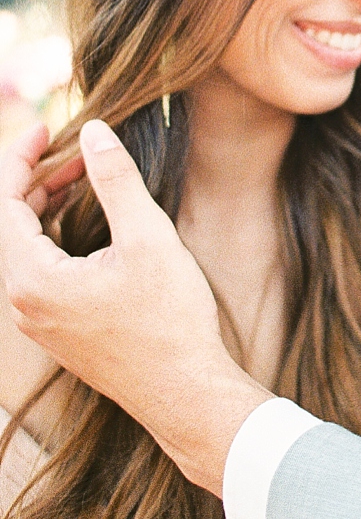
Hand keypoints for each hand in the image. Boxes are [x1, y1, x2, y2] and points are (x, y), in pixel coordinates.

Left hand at [0, 120, 271, 493]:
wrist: (184, 391)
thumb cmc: (168, 318)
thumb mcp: (147, 237)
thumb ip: (114, 179)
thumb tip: (93, 131)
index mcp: (32, 279)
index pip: (4, 203)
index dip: (21, 158)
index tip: (46, 127)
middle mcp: (23, 303)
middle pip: (9, 225)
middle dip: (37, 180)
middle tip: (72, 151)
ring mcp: (38, 321)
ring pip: (24, 249)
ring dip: (46, 209)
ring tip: (81, 179)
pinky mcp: (58, 331)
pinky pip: (39, 272)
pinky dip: (53, 238)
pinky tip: (86, 226)